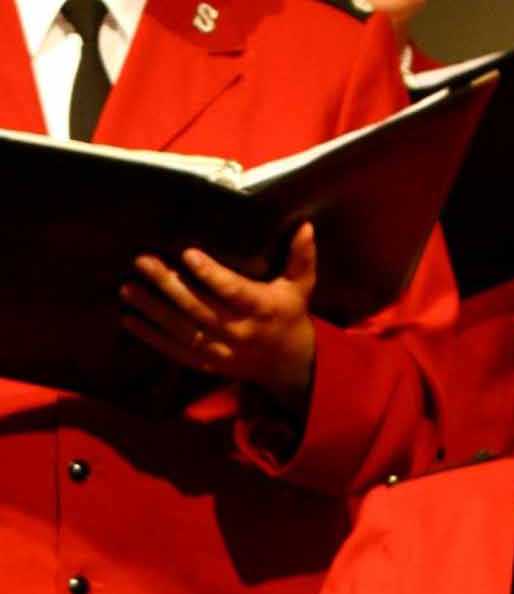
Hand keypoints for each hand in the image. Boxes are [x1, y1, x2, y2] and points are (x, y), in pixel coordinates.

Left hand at [121, 222, 318, 409]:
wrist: (290, 367)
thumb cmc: (290, 316)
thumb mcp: (301, 287)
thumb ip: (301, 257)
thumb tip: (305, 226)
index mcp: (262, 309)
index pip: (234, 291)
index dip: (211, 274)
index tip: (188, 254)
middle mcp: (240, 332)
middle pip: (200, 309)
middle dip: (169, 285)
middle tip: (143, 261)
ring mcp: (222, 351)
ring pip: (183, 330)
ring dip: (153, 310)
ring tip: (129, 288)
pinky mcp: (208, 363)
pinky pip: (177, 352)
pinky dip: (152, 337)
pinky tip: (129, 320)